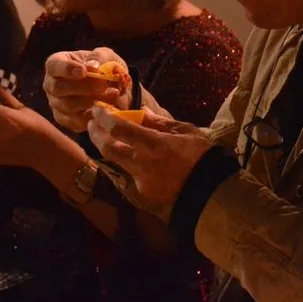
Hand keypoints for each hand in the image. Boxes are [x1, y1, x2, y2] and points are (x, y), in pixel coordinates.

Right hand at [43, 47, 131, 131]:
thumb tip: (93, 66)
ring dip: (91, 102)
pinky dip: (91, 116)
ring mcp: (55, 103)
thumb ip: (100, 56)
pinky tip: (106, 108)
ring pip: (67, 106)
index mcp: (57, 63)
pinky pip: (74, 121)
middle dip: (83, 87)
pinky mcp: (65, 119)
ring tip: (111, 96)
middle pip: (58, 88)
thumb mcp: (106, 55)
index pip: (54, 66)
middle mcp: (51, 84)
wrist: (111, 87)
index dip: (66, 69)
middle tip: (103, 86)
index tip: (84, 71)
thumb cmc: (104, 66)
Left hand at [87, 107, 213, 220]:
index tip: (97, 109)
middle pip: (107, 147)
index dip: (103, 117)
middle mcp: (143, 163)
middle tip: (92, 122)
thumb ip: (160, 122)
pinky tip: (127, 155)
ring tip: (104, 136)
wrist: (211, 192)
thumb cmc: (203, 156)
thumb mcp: (185, 131)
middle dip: (95, 133)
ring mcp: (141, 180)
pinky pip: (128, 173)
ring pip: (114, 161)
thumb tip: (141, 112)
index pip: (118, 129)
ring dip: (106, 147)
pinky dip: (124, 161)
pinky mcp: (143, 192)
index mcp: (155, 144)